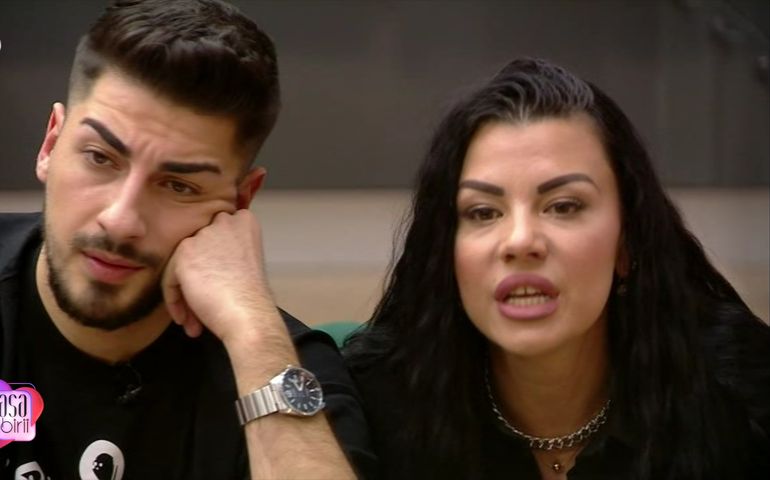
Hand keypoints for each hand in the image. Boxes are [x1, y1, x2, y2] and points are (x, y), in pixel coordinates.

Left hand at [161, 209, 276, 344]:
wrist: (249, 315)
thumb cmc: (252, 299)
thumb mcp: (246, 261)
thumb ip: (225, 253)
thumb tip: (203, 264)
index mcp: (243, 222)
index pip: (217, 236)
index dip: (213, 261)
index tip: (217, 283)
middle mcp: (223, 222)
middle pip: (199, 250)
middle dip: (198, 279)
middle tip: (204, 306)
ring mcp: (203, 237)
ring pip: (182, 266)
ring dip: (187, 296)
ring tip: (196, 322)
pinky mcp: (184, 255)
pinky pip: (170, 281)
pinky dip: (176, 302)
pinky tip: (189, 322)